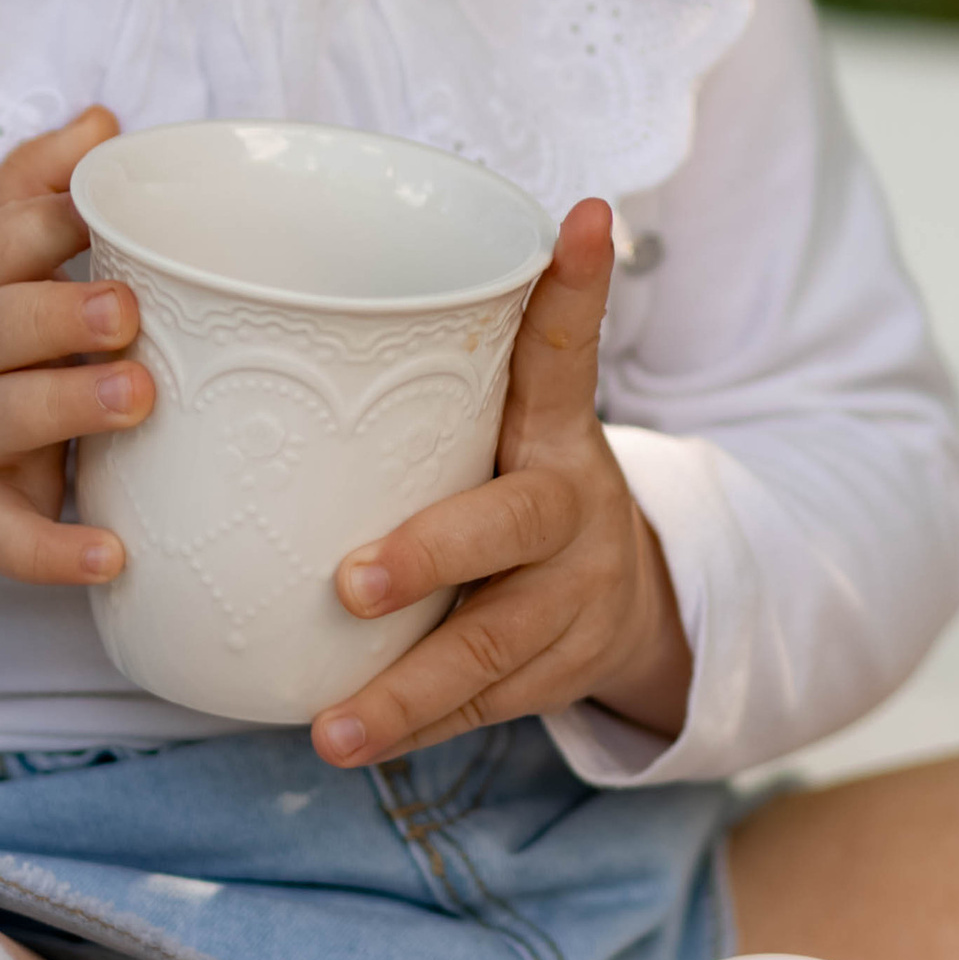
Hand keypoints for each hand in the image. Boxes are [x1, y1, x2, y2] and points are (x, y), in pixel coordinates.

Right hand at [0, 107, 150, 581]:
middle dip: (57, 314)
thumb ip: (34, 188)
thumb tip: (102, 123)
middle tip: (124, 311)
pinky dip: (50, 551)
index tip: (94, 210)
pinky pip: (4, 540)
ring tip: (138, 399)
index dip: (39, 224)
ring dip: (67, 407)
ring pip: (3, 420)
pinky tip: (110, 554)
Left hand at [310, 200, 689, 768]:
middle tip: (352, 580)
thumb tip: (332, 271)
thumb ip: (448, 360)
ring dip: (406, 690)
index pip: (566, 349)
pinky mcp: (555, 675)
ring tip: (333, 728)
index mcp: (554, 430)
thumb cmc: (515, 485)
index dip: (575, 288)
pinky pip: (478, 707)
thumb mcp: (510, 419)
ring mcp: (570, 601)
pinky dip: (413, 727)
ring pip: (490, 648)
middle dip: (431, 553)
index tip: (583, 220)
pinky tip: (351, 739)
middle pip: (510, 526)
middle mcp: (572, 509)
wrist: (625, 599)